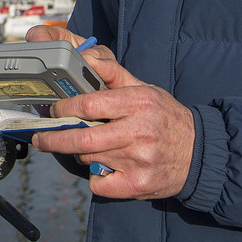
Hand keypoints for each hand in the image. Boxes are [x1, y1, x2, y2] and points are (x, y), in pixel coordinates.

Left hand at [24, 24, 195, 199]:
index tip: (53, 110)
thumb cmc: (165, 117)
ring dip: (78, 154)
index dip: (64, 109)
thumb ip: (113, 74)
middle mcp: (139, 131)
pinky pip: (100, 183)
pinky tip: (105, 168)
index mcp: (138, 103)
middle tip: (41, 138)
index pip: (90, 105)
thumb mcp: (144, 89)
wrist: (201, 154)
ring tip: (85, 147)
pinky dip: (96, 177)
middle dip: (54, 139)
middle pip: (82, 138)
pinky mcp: (138, 184)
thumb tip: (86, 57)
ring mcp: (139, 160)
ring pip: (88, 159)